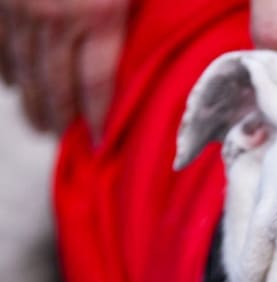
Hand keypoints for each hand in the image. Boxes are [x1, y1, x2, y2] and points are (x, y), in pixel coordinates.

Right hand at [0, 0, 129, 137]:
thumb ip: (128, 20)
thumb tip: (131, 66)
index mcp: (99, 13)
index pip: (97, 83)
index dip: (97, 117)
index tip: (98, 140)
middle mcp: (56, 15)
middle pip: (57, 84)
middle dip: (60, 117)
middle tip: (64, 139)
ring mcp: (20, 4)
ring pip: (23, 66)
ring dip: (31, 101)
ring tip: (39, 124)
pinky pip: (0, 39)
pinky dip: (7, 67)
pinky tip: (14, 84)